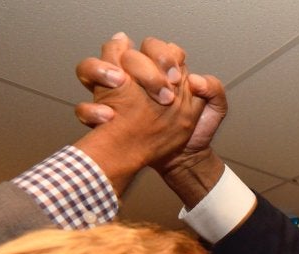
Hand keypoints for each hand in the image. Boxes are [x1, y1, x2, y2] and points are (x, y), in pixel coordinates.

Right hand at [74, 33, 226, 202]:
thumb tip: (194, 79)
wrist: (181, 160)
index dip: (162, 55)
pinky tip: (108, 117)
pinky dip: (92, 112)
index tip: (174, 77)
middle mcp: (133, 78)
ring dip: (102, 73)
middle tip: (161, 93)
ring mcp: (114, 96)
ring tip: (119, 84)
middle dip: (141, 68)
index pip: (154, 47)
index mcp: (161, 70)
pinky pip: (84, 110)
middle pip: (123, 55)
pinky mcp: (102, 117)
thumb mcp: (213, 110)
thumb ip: (213, 90)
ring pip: (90, 70)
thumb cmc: (194, 131)